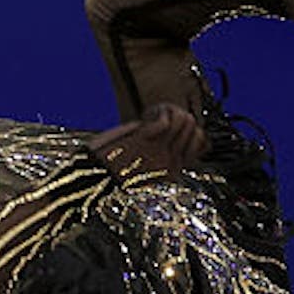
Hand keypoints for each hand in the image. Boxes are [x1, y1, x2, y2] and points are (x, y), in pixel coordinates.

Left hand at [88, 102, 209, 178]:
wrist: (89, 182)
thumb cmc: (110, 175)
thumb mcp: (142, 170)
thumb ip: (159, 155)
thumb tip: (168, 135)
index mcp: (173, 173)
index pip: (204, 142)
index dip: (189, 128)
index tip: (166, 128)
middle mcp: (171, 163)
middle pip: (195, 126)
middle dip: (177, 116)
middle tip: (155, 120)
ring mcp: (161, 152)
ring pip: (186, 120)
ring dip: (169, 111)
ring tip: (150, 118)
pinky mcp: (145, 141)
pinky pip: (166, 121)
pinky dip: (157, 112)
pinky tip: (144, 118)